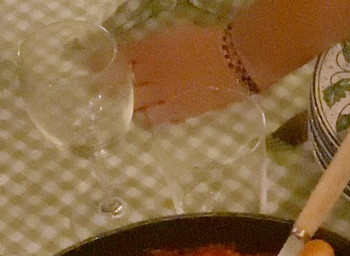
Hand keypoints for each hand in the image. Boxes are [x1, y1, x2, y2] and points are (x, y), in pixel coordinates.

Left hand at [121, 24, 245, 123]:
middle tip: (115, 88)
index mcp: (150, 48)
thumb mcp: (176, 33)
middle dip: (116, 85)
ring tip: (133, 103)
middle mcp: (151, 72)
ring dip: (131, 102)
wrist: (234, 62)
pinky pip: (154, 118)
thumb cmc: (208, 41)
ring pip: (135, 102)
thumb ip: (156, 44)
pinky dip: (149, 116)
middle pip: (123, 82)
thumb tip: (144, 52)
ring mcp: (162, 94)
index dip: (110, 61)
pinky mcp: (176, 111)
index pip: (120, 56)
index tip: (104, 65)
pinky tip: (150, 114)